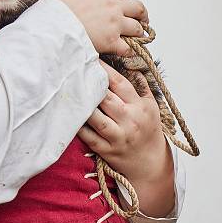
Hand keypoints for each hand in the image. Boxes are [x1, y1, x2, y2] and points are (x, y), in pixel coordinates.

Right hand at [48, 0, 147, 56]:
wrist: (53, 24)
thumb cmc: (56, 8)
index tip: (122, 3)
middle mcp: (113, 7)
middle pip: (138, 8)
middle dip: (141, 15)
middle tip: (140, 20)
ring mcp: (114, 25)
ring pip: (138, 28)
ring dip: (137, 33)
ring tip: (135, 38)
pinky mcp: (111, 42)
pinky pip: (129, 48)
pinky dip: (129, 51)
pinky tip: (125, 52)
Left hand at [78, 61, 176, 216]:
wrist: (151, 164)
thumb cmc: (148, 130)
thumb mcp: (151, 107)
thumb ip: (141, 86)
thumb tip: (130, 64)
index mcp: (141, 106)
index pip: (120, 83)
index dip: (104, 69)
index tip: (90, 58)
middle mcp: (130, 120)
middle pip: (106, 98)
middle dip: (89, 83)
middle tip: (74, 70)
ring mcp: (118, 136)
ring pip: (96, 118)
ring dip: (83, 105)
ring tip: (70, 91)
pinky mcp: (107, 151)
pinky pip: (89, 137)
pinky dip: (79, 127)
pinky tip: (71, 116)